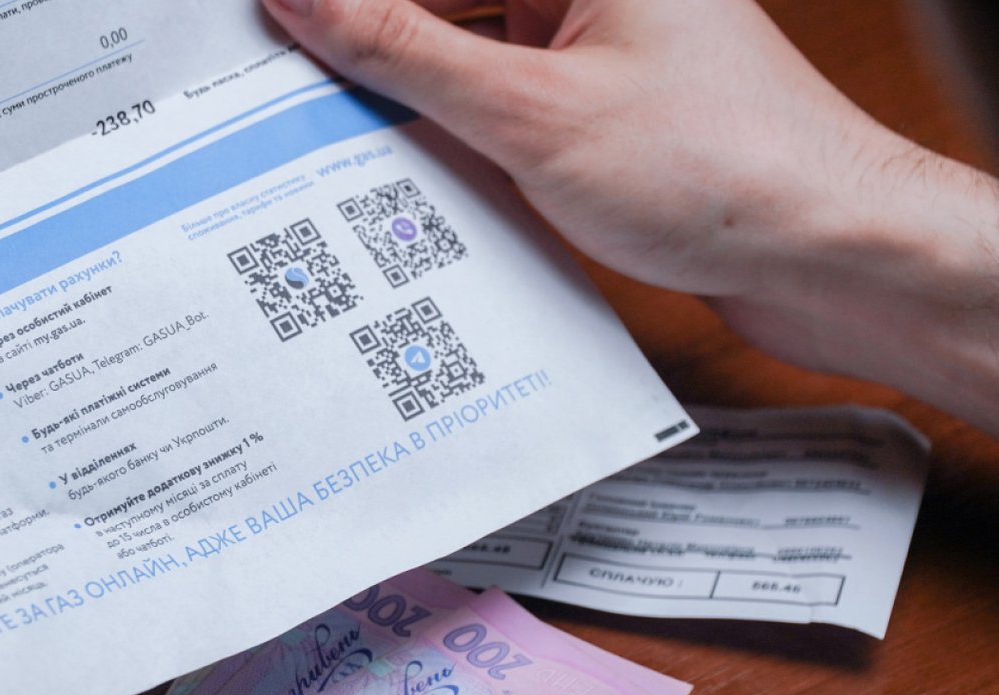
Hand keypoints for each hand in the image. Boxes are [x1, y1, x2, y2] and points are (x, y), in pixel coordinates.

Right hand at [261, 0, 998, 434]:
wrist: (831, 259)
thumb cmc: (724, 168)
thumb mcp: (529, 110)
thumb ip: (405, 50)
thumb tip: (306, 0)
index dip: (347, 1)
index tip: (273, 20)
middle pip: (449, 3)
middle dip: (375, 46)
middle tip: (291, 86)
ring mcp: (602, 47)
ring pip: (471, 54)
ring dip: (413, 95)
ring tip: (343, 135)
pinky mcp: (604, 109)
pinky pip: (505, 103)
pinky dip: (460, 133)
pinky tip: (416, 169)